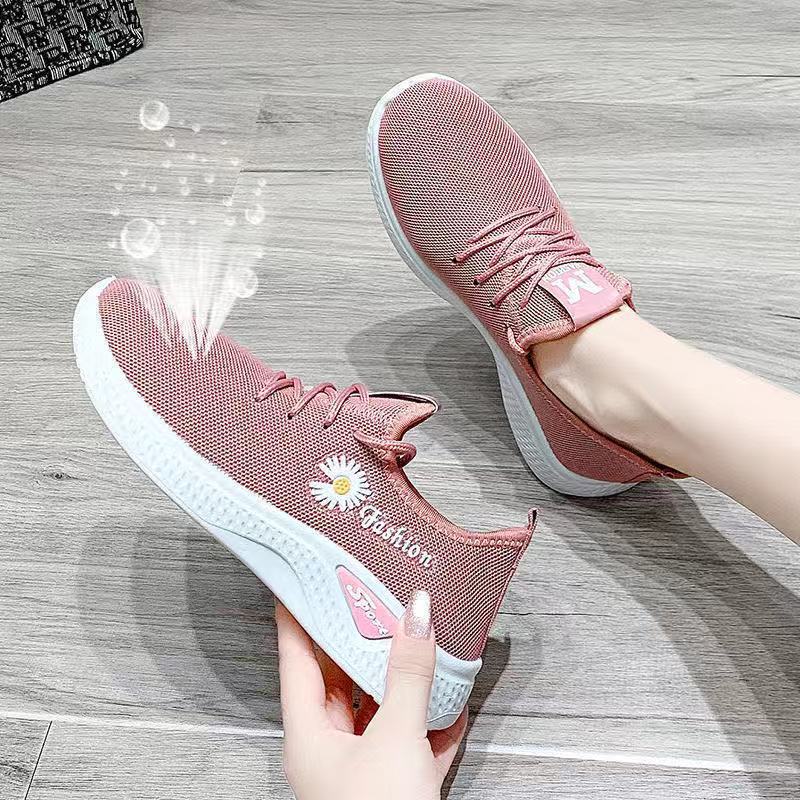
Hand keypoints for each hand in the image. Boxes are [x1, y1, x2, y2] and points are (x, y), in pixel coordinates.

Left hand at [276, 591, 467, 799]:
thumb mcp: (396, 735)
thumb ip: (408, 675)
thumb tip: (415, 619)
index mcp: (309, 736)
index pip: (296, 660)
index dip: (298, 618)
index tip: (304, 583)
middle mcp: (329, 751)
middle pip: (339, 680)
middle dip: (359, 641)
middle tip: (371, 602)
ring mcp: (361, 768)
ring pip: (377, 709)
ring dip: (399, 679)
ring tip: (414, 641)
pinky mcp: (394, 785)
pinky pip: (409, 738)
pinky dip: (428, 716)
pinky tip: (448, 698)